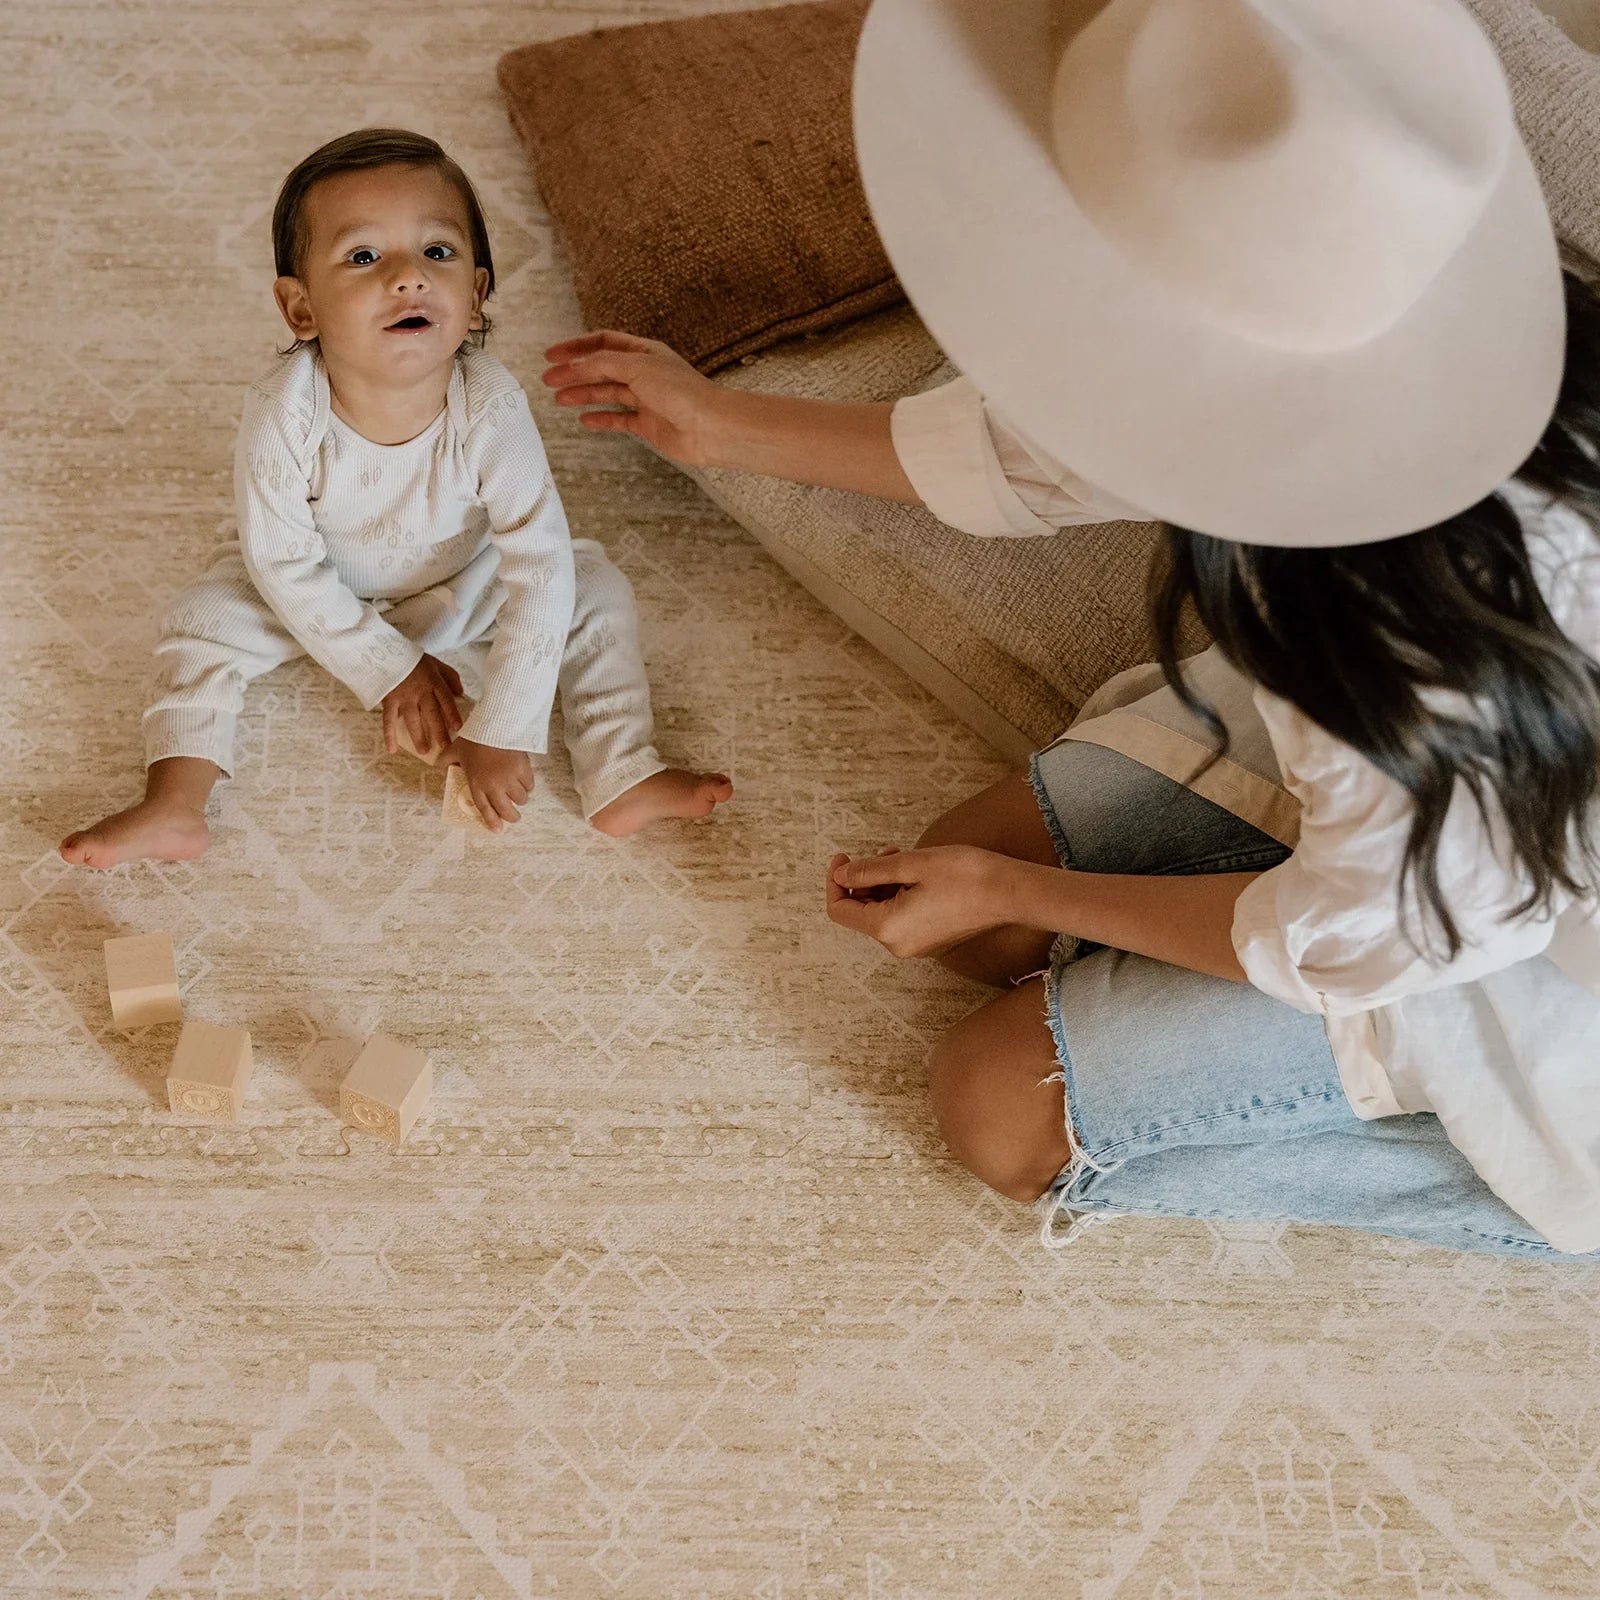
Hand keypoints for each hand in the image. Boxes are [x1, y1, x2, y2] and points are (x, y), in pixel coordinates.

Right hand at [382, 655, 464, 760]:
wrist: (387, 653)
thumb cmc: (416, 662)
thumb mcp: (437, 664)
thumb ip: (451, 678)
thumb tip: (461, 695)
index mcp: (434, 681)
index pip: (445, 699)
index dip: (452, 713)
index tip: (458, 727)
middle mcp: (419, 691)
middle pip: (431, 713)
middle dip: (439, 731)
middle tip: (445, 746)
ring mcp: (403, 697)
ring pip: (412, 720)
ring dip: (418, 736)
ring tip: (424, 751)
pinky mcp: (389, 701)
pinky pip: (388, 720)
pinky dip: (389, 735)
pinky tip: (392, 749)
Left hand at [447, 739, 532, 831]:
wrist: (495, 725)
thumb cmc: (474, 738)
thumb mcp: (454, 749)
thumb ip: (444, 761)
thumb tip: (438, 768)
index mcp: (477, 784)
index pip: (485, 809)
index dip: (492, 822)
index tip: (498, 830)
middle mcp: (495, 786)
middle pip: (507, 810)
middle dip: (512, 817)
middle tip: (514, 816)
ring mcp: (510, 779)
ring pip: (521, 799)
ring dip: (520, 799)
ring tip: (518, 794)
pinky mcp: (524, 771)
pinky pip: (529, 785)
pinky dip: (527, 786)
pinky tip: (524, 782)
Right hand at [542, 331, 723, 466]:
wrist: (710, 428)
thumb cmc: (681, 392)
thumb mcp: (637, 367)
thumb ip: (603, 364)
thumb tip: (575, 365)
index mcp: (644, 352)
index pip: (603, 342)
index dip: (577, 346)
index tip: (552, 354)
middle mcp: (645, 373)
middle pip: (601, 369)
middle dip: (574, 373)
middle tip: (547, 380)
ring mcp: (646, 400)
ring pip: (607, 393)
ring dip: (582, 394)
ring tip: (558, 400)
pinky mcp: (648, 425)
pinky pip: (619, 419)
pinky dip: (601, 418)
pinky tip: (583, 420)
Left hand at [824, 846, 1016, 958]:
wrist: (1012, 892)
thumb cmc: (965, 875)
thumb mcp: (910, 864)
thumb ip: (869, 871)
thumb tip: (841, 874)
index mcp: (888, 928)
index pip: (840, 910)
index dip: (836, 881)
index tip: (844, 856)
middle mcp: (899, 945)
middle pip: (861, 913)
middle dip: (865, 880)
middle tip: (886, 853)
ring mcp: (917, 946)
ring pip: (882, 913)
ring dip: (884, 885)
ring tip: (904, 859)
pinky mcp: (932, 940)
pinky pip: (902, 918)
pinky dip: (900, 895)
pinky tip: (918, 875)